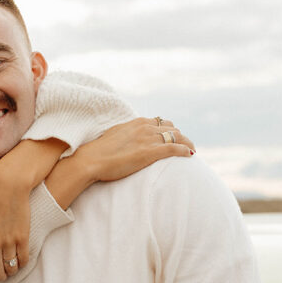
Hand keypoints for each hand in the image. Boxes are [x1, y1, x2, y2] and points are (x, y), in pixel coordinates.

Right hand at [75, 117, 194, 182]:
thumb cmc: (98, 152)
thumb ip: (125, 134)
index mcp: (137, 122)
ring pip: (177, 137)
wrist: (90, 160)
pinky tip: (190, 155)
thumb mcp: (114, 136)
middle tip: (186, 145)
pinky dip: (185, 150)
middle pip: (172, 128)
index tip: (173, 137)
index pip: (160, 122)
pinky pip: (175, 149)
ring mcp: (148, 139)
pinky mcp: (150, 153)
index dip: (169, 130)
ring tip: (191, 150)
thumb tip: (128, 140)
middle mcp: (145, 128)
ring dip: (187, 143)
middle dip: (180, 136)